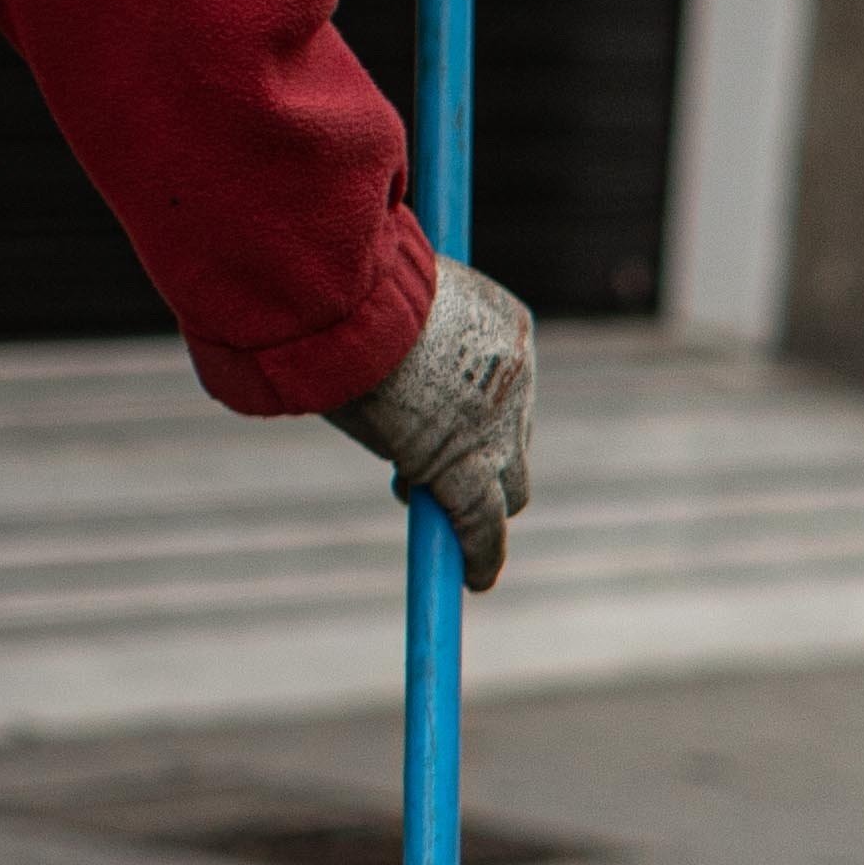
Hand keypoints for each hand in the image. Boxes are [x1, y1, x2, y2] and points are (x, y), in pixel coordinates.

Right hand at [325, 252, 535, 588]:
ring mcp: (498, 424)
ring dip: (477, 509)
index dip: (472, 415)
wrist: (349, 301)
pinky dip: (480, 553)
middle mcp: (517, 375)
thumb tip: (352, 335)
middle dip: (478, 461)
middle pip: (512, 439)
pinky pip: (481, 522)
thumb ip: (396, 327)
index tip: (440, 423)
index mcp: (506, 324)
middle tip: (424, 476)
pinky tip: (475, 578)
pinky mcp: (467, 465)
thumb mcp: (385, 298)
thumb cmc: (346, 286)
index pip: (501, 386)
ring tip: (445, 529)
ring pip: (506, 487)